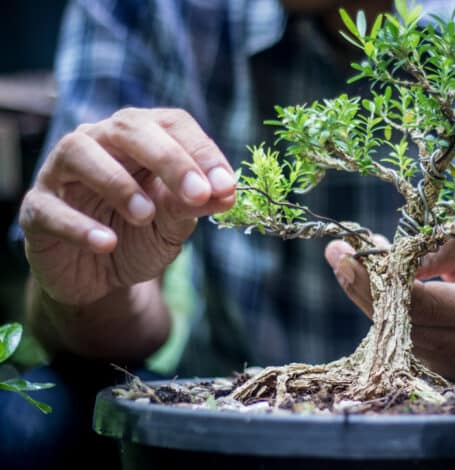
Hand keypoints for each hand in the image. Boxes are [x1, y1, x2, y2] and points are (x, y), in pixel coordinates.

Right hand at [20, 108, 234, 305]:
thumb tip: (226, 193)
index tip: (226, 186)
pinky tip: (105, 242)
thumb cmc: (139, 236)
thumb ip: (193, 206)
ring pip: (80, 153)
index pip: (172, 124)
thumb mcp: (173, 224)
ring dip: (118, 183)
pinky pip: (51, 208)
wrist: (99, 276)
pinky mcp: (37, 208)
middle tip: (197, 194)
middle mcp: (99, 142)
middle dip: (169, 159)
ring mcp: (61, 172)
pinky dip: (79, 225)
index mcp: (140, 137)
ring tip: (146, 215)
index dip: (201, 151)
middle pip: (129, 129)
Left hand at [325, 235, 454, 379]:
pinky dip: (390, 320)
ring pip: (397, 337)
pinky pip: (405, 347)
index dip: (377, 280)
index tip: (344, 253)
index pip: (420, 302)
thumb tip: (377, 258)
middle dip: (365, 288)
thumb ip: (429, 251)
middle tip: (341, 254)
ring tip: (366, 267)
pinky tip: (388, 295)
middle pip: (401, 323)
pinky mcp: (452, 376)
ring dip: (374, 302)